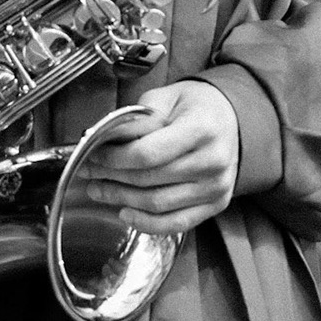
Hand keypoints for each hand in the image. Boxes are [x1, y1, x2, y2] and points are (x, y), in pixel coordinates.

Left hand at [75, 80, 238, 236]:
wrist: (232, 119)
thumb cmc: (196, 106)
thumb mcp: (166, 97)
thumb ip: (138, 119)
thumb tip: (105, 140)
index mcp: (202, 128)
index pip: (147, 153)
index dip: (113, 158)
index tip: (93, 154)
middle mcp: (213, 161)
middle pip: (149, 180)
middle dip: (111, 177)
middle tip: (89, 172)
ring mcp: (216, 186)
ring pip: (157, 204)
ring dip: (122, 200)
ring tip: (100, 190)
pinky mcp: (216, 203)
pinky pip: (176, 223)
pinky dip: (146, 223)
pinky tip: (125, 213)